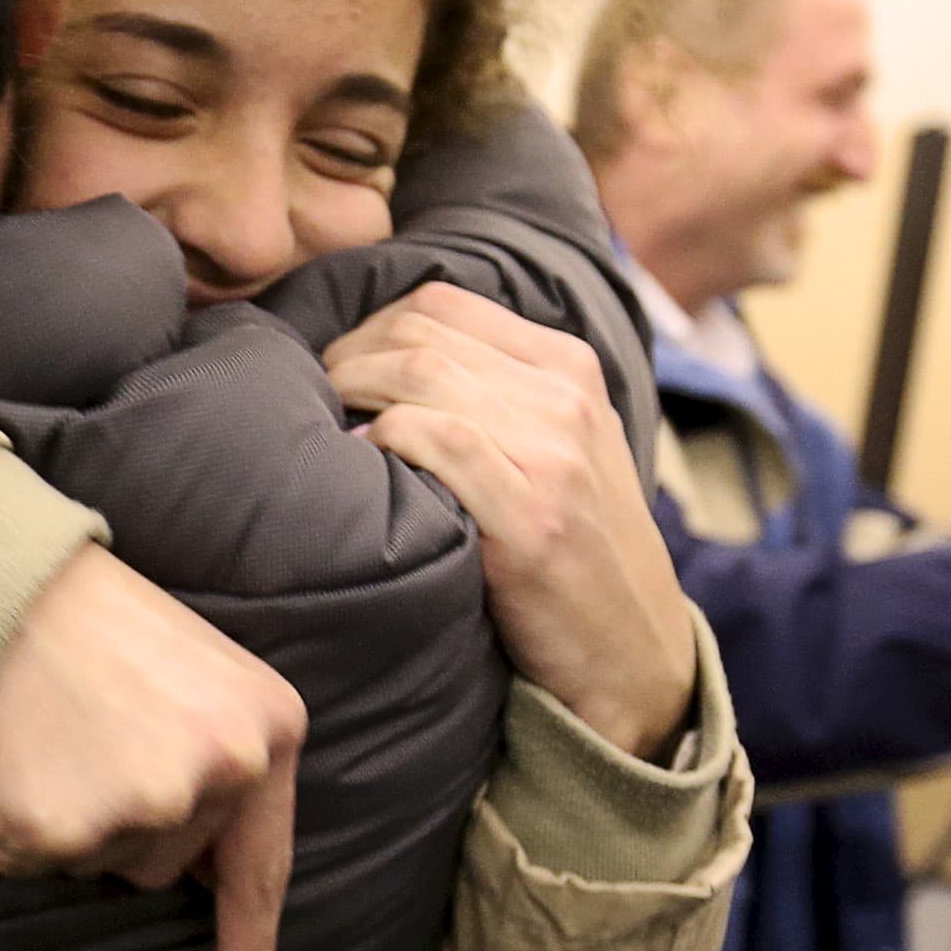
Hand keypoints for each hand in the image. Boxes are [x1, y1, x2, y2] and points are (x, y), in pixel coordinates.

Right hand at [0, 545, 305, 950]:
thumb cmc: (94, 625)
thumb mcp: (202, 678)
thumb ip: (227, 767)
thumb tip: (214, 881)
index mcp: (268, 731)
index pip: (261, 869)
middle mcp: (218, 777)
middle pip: (167, 866)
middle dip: (127, 819)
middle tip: (90, 729)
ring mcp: (140, 809)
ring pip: (101, 866)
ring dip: (73, 818)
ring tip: (52, 733)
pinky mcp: (57, 832)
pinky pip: (32, 863)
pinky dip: (16, 823)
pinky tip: (13, 757)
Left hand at [322, 283, 697, 760]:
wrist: (632, 649)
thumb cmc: (574, 547)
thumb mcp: (561, 445)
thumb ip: (497, 392)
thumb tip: (382, 358)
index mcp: (570, 365)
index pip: (442, 302)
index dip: (368, 325)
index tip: (337, 365)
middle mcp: (566, 397)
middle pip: (420, 332)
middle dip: (347, 357)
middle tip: (318, 400)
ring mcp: (553, 453)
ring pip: (422, 374)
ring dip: (355, 391)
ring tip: (332, 425)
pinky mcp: (531, 515)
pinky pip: (437, 439)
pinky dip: (385, 438)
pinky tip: (365, 460)